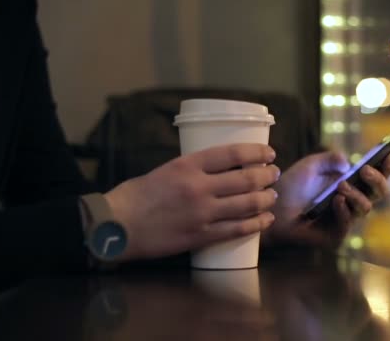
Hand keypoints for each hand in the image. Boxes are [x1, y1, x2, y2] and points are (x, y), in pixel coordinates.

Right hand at [104, 143, 279, 259]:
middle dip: (266, 176)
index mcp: (187, 165)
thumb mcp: (164, 170)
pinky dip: (256, 224)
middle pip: (245, 179)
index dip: (256, 153)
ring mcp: (202, 213)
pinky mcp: (201, 236)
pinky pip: (237, 229)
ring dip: (265, 199)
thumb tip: (216, 172)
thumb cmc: (134, 196)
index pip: (232, 154)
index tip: (269, 154)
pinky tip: (266, 220)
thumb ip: (190, 170)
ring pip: (246, 204)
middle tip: (273, 174)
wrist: (116, 226)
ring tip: (272, 196)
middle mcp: (199, 187)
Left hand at [264, 151, 389, 247]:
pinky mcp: (335, 234)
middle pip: (380, 193)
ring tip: (340, 186)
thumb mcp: (311, 165)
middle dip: (377, 181)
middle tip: (365, 170)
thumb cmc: (291, 186)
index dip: (385, 168)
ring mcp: (345, 218)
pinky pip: (347, 223)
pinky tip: (336, 201)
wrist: (272, 207)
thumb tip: (349, 163)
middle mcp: (352, 201)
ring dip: (356, 194)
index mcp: (351, 183)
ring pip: (366, 208)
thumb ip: (330, 159)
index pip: (376, 176)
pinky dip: (344, 211)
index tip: (386, 156)